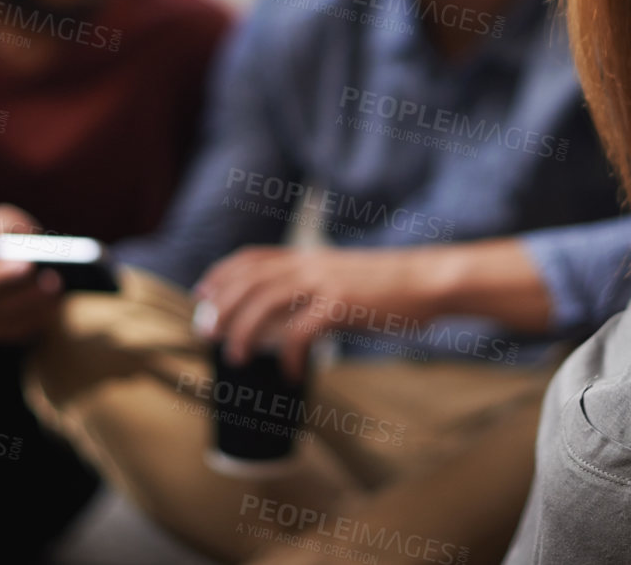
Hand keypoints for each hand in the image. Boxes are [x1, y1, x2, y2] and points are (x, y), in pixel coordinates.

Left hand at [192, 246, 440, 379]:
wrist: (428, 280)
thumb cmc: (391, 286)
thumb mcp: (346, 275)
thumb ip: (318, 285)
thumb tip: (296, 310)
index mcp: (310, 257)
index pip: (253, 257)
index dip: (221, 274)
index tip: (201, 293)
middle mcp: (311, 265)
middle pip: (249, 279)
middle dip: (220, 305)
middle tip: (205, 333)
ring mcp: (324, 284)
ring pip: (264, 301)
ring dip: (242, 330)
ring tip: (234, 358)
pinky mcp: (341, 306)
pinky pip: (300, 333)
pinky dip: (286, 355)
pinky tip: (288, 374)